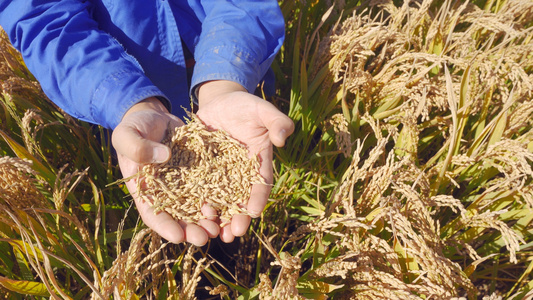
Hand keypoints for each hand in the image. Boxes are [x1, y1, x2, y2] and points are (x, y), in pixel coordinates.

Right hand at [111, 97, 219, 245]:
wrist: (155, 116)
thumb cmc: (134, 126)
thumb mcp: (126, 134)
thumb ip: (137, 147)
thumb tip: (162, 158)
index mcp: (144, 189)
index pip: (152, 214)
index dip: (165, 227)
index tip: (178, 237)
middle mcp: (165, 192)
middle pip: (178, 217)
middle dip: (191, 229)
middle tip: (205, 237)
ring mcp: (183, 184)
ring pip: (196, 206)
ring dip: (207, 219)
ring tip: (220, 227)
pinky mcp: (198, 173)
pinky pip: (209, 187)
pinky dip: (218, 197)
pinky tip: (230, 205)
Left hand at [197, 80, 293, 242]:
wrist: (220, 102)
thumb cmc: (245, 105)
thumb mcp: (261, 109)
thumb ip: (275, 120)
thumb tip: (283, 137)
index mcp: (258, 162)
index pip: (261, 184)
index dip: (257, 200)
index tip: (252, 215)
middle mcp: (240, 174)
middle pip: (239, 201)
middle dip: (235, 219)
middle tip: (229, 235)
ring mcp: (221, 174)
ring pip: (219, 200)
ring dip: (215, 217)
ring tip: (209, 232)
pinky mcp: (202, 171)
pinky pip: (199, 189)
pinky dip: (195, 203)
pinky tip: (188, 215)